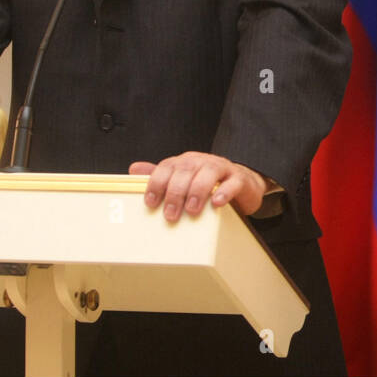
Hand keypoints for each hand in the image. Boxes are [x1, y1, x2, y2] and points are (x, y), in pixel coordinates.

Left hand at [129, 152, 269, 219]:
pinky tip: (217, 203)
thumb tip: (133, 169)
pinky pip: (232, 182)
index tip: (151, 202)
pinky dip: (224, 192)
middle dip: (176, 193)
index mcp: (185, 162)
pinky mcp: (239, 178)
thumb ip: (161, 176)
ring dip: (197, 192)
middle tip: (170, 214)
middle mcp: (202, 162)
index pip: (167, 167)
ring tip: (192, 210)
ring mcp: (222, 168)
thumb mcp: (183, 180)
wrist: (243, 183)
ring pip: (208, 174)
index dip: (157, 183)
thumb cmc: (209, 184)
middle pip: (186, 171)